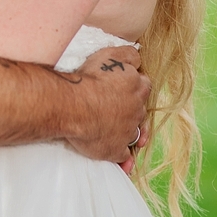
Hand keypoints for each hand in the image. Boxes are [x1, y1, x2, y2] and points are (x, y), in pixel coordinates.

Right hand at [64, 45, 150, 168]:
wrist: (73, 105)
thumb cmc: (89, 79)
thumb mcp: (110, 55)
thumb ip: (128, 55)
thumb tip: (138, 59)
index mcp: (136, 88)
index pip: (143, 86)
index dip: (133, 86)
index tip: (123, 88)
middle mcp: (136, 110)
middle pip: (140, 110)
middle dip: (132, 109)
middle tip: (117, 109)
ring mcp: (128, 132)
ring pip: (134, 134)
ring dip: (129, 133)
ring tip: (118, 133)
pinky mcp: (116, 149)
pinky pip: (124, 156)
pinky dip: (124, 158)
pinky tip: (122, 162)